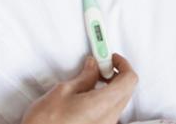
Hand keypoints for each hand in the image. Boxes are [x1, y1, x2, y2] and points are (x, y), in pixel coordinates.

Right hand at [21, 54, 137, 123]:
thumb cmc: (46, 123)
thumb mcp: (63, 91)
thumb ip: (84, 77)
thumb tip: (93, 67)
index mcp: (103, 105)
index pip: (129, 80)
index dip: (123, 64)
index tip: (110, 58)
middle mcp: (109, 119)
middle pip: (127, 90)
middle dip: (116, 74)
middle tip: (98, 65)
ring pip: (119, 101)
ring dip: (110, 86)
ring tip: (89, 79)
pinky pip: (111, 111)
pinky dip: (105, 98)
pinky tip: (87, 94)